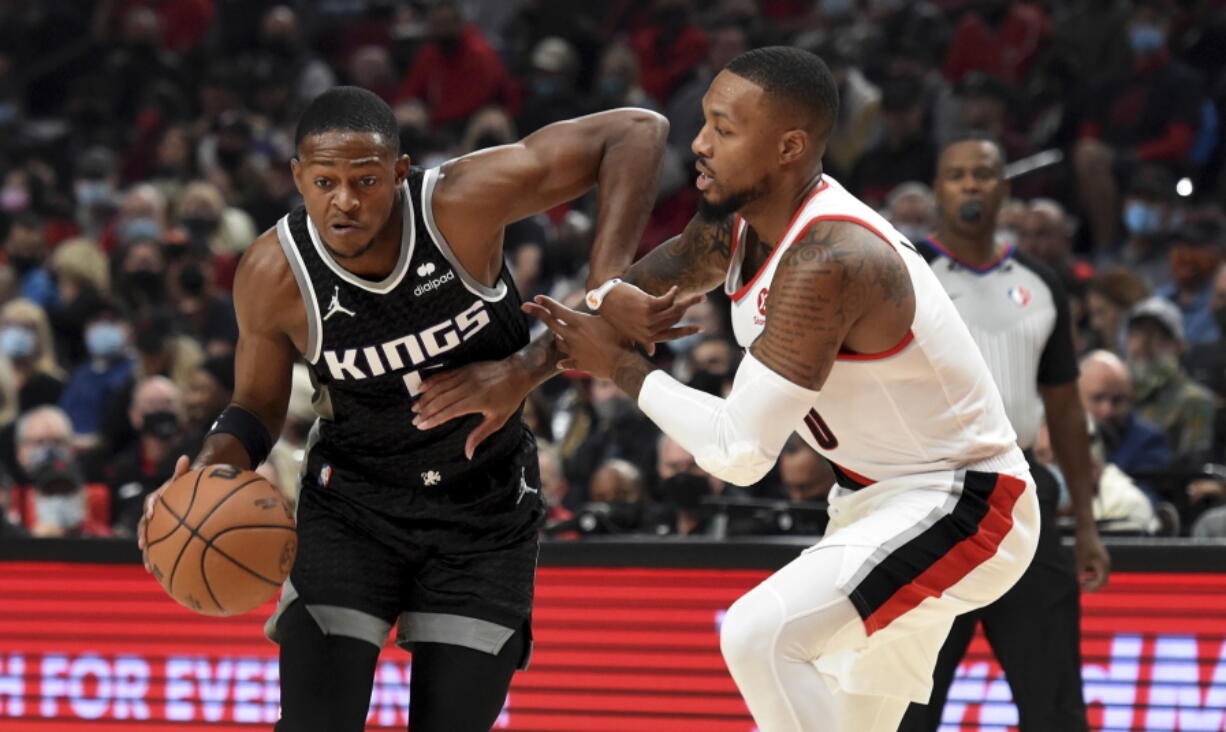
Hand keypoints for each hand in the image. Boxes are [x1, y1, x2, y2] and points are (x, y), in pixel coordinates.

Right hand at [138, 455, 190, 572]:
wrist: (186, 494)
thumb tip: (184, 457)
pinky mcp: (162, 536)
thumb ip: (183, 471)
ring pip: (149, 540)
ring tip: (148, 566)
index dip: (150, 507)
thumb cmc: (187, 486)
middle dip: (143, 535)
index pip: (151, 502)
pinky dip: (158, 560)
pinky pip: (159, 548)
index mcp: (157, 499)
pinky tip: (161, 574)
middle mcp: (153, 514)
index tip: (152, 513)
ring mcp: (156, 526)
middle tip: (143, 544)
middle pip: (144, 525)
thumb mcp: (186, 477)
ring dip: (147, 553)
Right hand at [412, 359, 530, 458]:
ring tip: (414, 407)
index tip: (421, 426)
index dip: (433, 419)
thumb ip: (480, 435)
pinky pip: (443, 374)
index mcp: (476, 401)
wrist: (517, 372)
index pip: (449, 411)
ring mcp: (465, 376)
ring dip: (425, 397)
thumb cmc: (509, 399)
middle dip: (425, 410)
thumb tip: (468, 454)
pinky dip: (431, 381)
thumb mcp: (498, 420)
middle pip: (441, 400)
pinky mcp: (464, 368)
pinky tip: (421, 387)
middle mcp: (468, 387)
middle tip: (414, 420)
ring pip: (439, 387)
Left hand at [523, 295, 634, 379]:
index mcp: (580, 323)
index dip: (546, 302)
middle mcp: (573, 336)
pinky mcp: (578, 364)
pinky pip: (566, 362)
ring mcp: (574, 352)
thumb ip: (600, 312)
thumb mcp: (611, 320)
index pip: (558, 310)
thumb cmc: (622, 339)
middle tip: (524, 306)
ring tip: (559, 334)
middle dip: (537, 313)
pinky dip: (564, 360)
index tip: (536, 298)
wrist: (624, 365)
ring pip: (559, 342)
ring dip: (558, 337)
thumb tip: (596, 300)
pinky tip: (561, 361)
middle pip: (550, 323)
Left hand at [597, 283, 703, 355]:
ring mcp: (648, 319)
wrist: (604, 299)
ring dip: (689, 301)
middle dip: (690, 309)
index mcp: (647, 337)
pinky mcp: (647, 305)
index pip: (673, 335)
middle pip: (677, 319)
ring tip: (699, 295)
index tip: (701, 328)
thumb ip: (643, 341)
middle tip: (700, 299)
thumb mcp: (630, 331)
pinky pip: (668, 300)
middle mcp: (649, 330)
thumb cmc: (616, 315)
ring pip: (676, 310)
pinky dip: (673, 293)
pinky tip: (675, 288)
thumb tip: (651, 353)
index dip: (688, 331)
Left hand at [1074, 523, 1109, 591]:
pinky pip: (1100, 571)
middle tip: (1083, 588)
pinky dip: (1094, 575)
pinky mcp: (1101, 558)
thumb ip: (1080, 572)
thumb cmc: (1083, 544)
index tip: (1083, 589)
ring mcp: (1105, 561)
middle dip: (1094, 586)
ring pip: (1102, 576)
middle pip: (1103, 581)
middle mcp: (1106, 564)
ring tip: (1083, 582)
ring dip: (1094, 581)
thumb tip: (1079, 582)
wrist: (1087, 530)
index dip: (1093, 588)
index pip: (1101, 582)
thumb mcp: (1080, 559)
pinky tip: (1085, 575)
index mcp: (1103, 565)